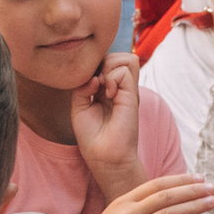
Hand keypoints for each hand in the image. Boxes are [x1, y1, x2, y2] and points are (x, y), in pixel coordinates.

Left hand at [70, 53, 142, 181]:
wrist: (104, 157)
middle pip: (118, 55)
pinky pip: (126, 70)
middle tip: (94, 83)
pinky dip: (113, 77)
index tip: (86, 82)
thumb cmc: (92, 137)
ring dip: (110, 67)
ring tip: (102, 86)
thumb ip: (83, 85)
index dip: (95, 64)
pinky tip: (108, 94)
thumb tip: (95, 75)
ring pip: (127, 58)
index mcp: (109, 89)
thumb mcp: (79, 106)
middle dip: (103, 62)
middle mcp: (121, 88)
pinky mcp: (133, 96)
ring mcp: (128, 91)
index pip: (107, 60)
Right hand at [70, 174, 213, 213]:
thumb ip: (136, 207)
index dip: (181, 180)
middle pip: (166, 196)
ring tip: (213, 203)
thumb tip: (163, 200)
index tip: (200, 179)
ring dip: (195, 207)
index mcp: (123, 202)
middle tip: (213, 188)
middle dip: (193, 191)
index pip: (157, 185)